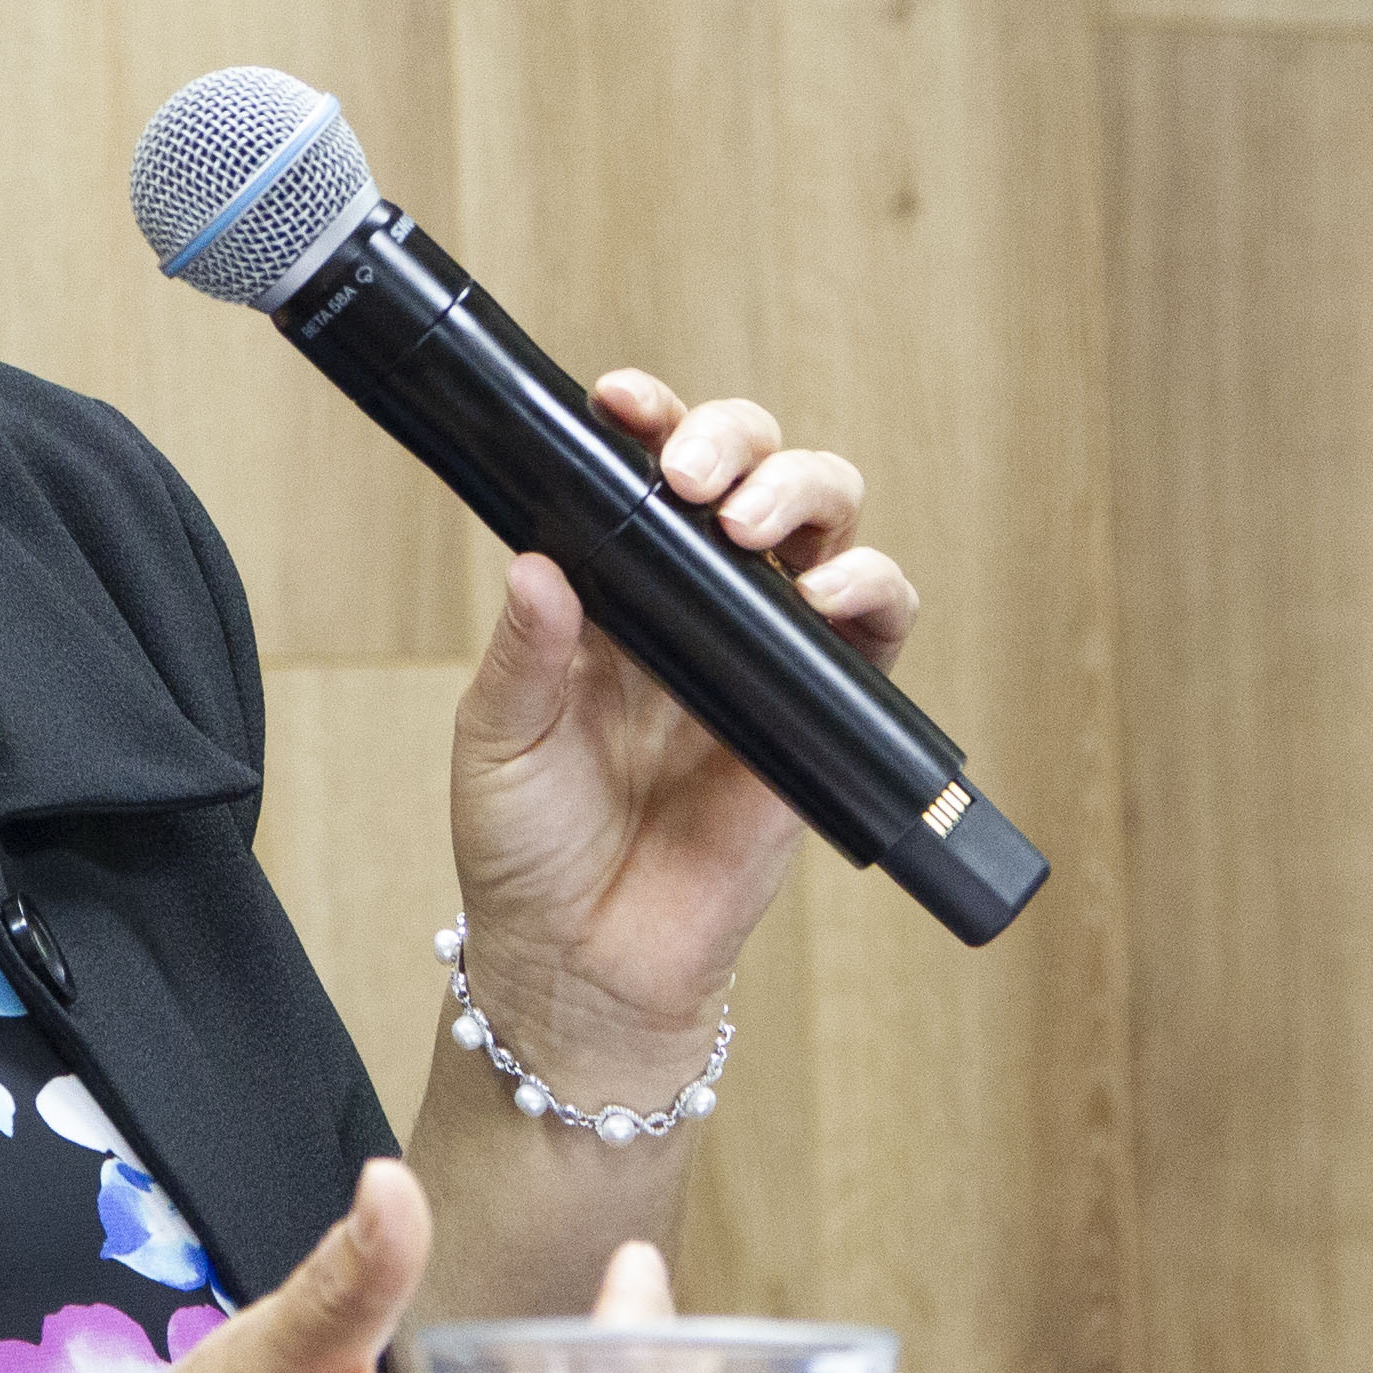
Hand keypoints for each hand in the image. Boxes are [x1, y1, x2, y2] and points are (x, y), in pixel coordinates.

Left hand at [448, 375, 920, 1067]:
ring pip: (824, 529)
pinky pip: (875, 631)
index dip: (648, 422)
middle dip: (737, 440)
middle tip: (693, 474)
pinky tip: (827, 597)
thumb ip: (524, 656)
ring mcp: (764, 654)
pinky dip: (871, 591)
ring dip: (806, 492)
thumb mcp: (497, 743)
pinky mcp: (820, 713)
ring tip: (751, 525)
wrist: (583, 968)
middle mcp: (697, 607)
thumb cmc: (527, 852)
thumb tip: (540, 563)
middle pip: (752, 473)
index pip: (643, 475)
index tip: (620, 404)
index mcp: (613, 593)